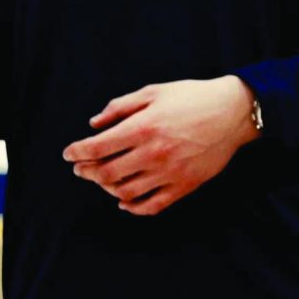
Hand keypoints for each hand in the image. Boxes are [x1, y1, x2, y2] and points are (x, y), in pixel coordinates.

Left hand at [62, 75, 257, 215]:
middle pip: (108, 173)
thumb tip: (94, 124)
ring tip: (100, 180)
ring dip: (106, 188)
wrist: (230, 113)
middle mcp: (153, 154)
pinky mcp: (184, 187)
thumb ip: (119, 107)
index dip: (78, 152)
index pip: (98, 147)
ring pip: (127, 192)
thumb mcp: (151, 91)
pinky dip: (133, 207)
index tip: (68, 154)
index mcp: (142, 127)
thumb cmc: (189, 97)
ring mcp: (169, 173)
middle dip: (87, 172)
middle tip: (79, 168)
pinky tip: (123, 201)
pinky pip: (153, 205)